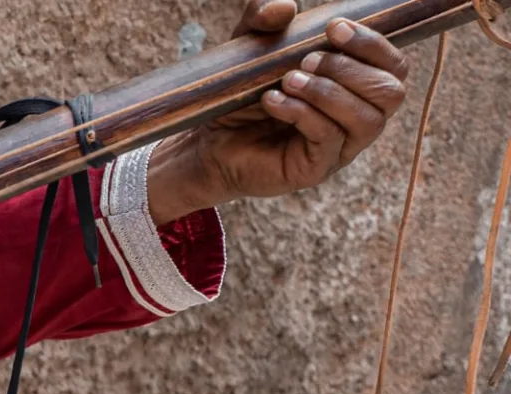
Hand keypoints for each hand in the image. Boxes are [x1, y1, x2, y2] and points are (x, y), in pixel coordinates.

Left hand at [146, 0, 411, 224]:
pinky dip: (302, 113)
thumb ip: (263, 19)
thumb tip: (284, 6)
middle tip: (306, 59)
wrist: (208, 142)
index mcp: (356, 87)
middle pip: (391, 92)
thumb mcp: (250, 48)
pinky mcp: (315, 169)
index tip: (333, 28)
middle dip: (349, 68)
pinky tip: (273, 101)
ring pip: (367, 119)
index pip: (393, 66)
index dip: (373, 44)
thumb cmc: (241, 95)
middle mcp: (356, 119)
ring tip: (288, 80)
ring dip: (328, 91)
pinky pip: (328, 138)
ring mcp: (340, 147)